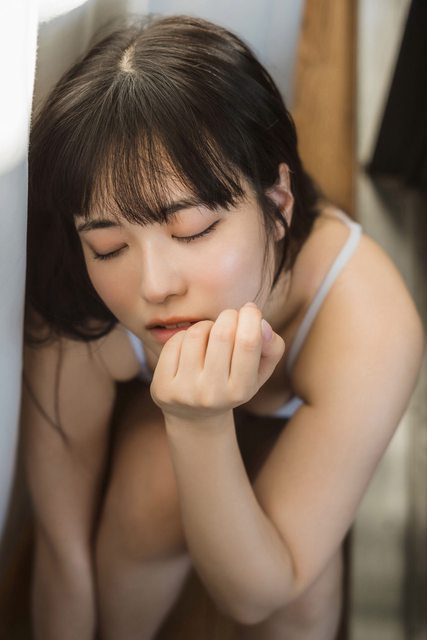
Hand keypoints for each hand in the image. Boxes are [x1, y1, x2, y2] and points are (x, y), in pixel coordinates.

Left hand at [150, 302, 284, 422]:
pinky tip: (192, 347)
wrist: (194, 416)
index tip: (250, 310)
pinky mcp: (162, 386)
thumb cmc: (232, 382)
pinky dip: (185, 335)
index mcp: (241, 390)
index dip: (251, 317)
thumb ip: (272, 346)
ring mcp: (184, 391)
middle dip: (228, 316)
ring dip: (206, 325)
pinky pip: (175, 342)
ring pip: (196, 333)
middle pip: (222, 334)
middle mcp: (212, 394)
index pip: (248, 342)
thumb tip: (261, 322)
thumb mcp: (259, 371)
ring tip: (210, 334)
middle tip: (230, 318)